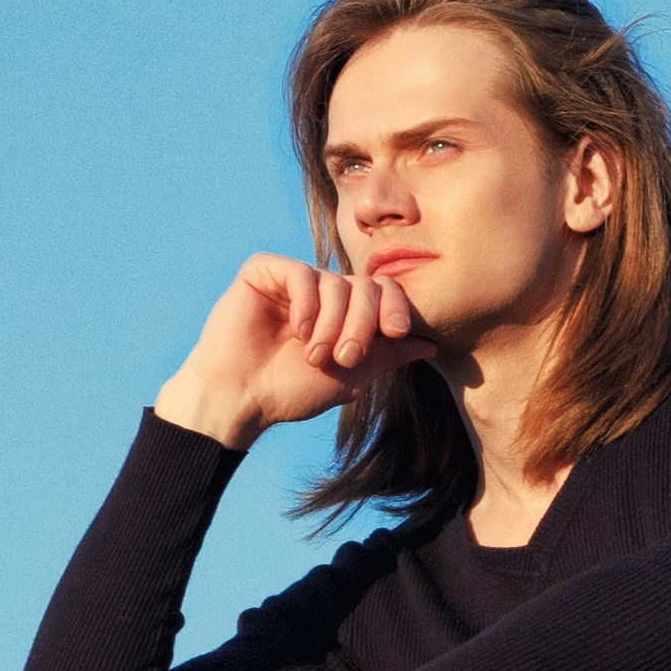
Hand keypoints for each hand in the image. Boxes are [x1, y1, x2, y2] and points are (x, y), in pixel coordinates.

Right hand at [156, 251, 432, 449]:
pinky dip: (306, 303)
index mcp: (343, 312)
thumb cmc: (288, 392)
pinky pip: (299, 272)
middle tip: (345, 357)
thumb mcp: (350, 377)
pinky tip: (297, 330)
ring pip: (334, 281)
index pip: (383, 291)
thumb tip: (432, 343)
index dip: (395, 308)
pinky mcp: (263, 272)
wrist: (239, 399)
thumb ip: (388, 355)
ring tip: (314, 354)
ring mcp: (292, 280)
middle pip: (364, 284)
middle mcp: (320, 292)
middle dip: (362, 323)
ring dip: (331, 323)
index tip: (396, 333)